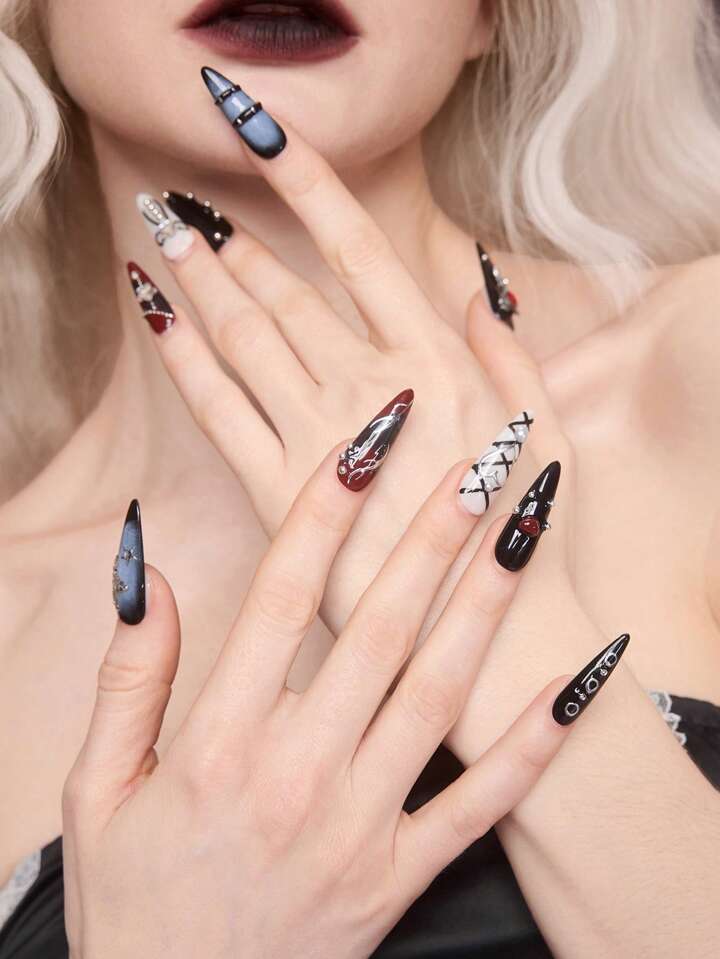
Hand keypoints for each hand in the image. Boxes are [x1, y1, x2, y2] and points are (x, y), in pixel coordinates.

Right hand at [63, 435, 575, 958]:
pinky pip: (481, 804)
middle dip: (429, 537)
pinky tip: (580, 680)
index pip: (278, 597)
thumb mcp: (99, 789)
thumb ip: (131, 676)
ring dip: (485, 607)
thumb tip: (152, 570)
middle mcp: (295, 774)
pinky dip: (535, 742)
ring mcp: (358, 828)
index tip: (363, 445)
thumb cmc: (137, 900)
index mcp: (218, 742)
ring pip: (436, 697)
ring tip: (525, 530)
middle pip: (374, 630)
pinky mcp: (400, 877)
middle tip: (477, 462)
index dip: (323, 512)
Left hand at [129, 95, 573, 640]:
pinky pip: (217, 410)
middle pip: (284, 294)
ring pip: (242, 339)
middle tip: (186, 206)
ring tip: (164, 236)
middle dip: (231, 243)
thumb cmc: (524, 535)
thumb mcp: (548, 433)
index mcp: (435, 361)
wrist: (483, 638)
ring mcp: (317, 439)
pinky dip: (184, 359)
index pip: (359, 247)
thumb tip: (477, 291)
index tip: (262, 134)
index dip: (307, 183)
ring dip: (200, 281)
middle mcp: (368, 386)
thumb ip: (512, 356)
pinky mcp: (278, 495)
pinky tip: (157, 319)